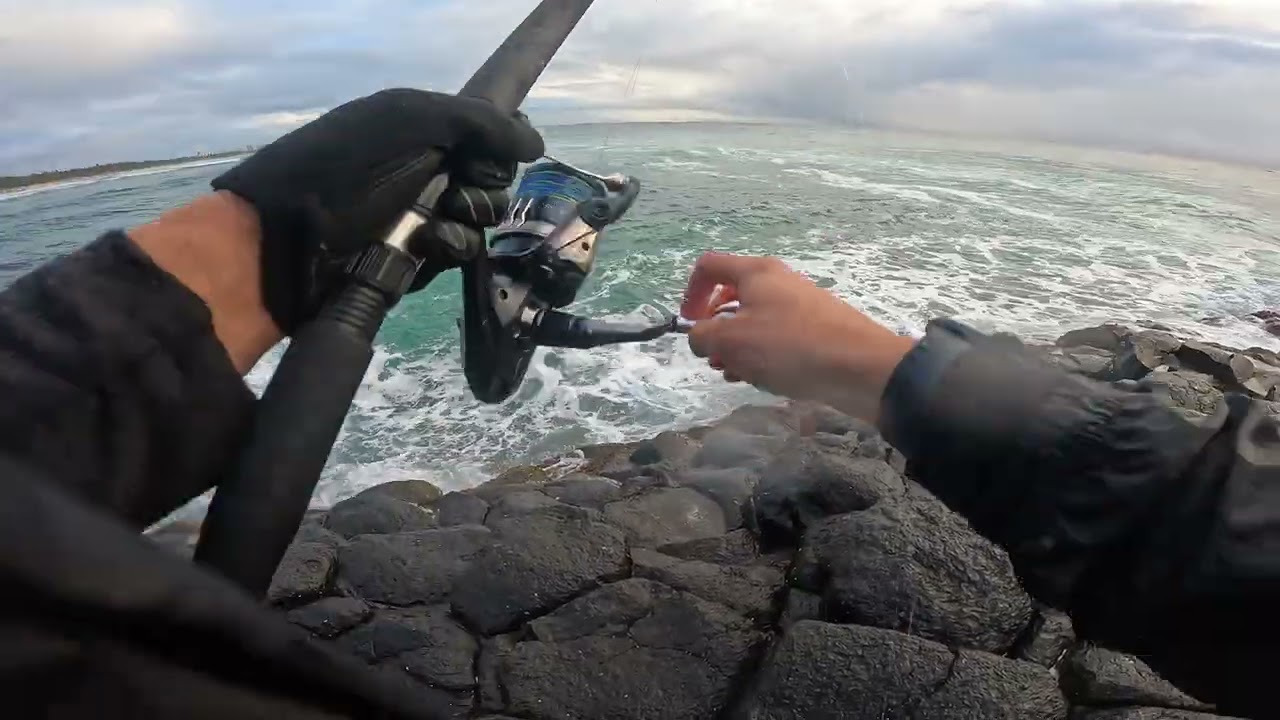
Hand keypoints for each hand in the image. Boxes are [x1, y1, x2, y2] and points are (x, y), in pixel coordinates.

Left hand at [211, 88, 543, 332]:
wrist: (284, 241)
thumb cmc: (343, 168)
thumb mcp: (408, 121)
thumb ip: (479, 122)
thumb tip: (536, 143)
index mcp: (419, 130)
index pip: (485, 133)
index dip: (498, 144)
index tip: (499, 153)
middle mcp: (424, 170)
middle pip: (492, 178)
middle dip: (484, 185)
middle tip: (458, 186)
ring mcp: (421, 217)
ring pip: (482, 218)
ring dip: (467, 217)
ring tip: (435, 221)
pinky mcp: (418, 260)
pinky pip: (461, 252)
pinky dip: (450, 247)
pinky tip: (428, 245)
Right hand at [683, 253, 915, 421]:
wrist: (860, 366)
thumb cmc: (789, 346)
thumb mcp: (731, 341)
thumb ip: (702, 336)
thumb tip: (699, 336)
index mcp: (755, 273)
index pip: (709, 266)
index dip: (690, 293)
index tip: (688, 324)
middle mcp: (777, 281)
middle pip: (731, 296)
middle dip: (714, 328)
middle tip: (713, 357)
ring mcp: (799, 304)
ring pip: (753, 321)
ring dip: (737, 346)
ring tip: (735, 374)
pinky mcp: (815, 329)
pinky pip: (776, 337)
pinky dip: (762, 354)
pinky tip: (761, 378)